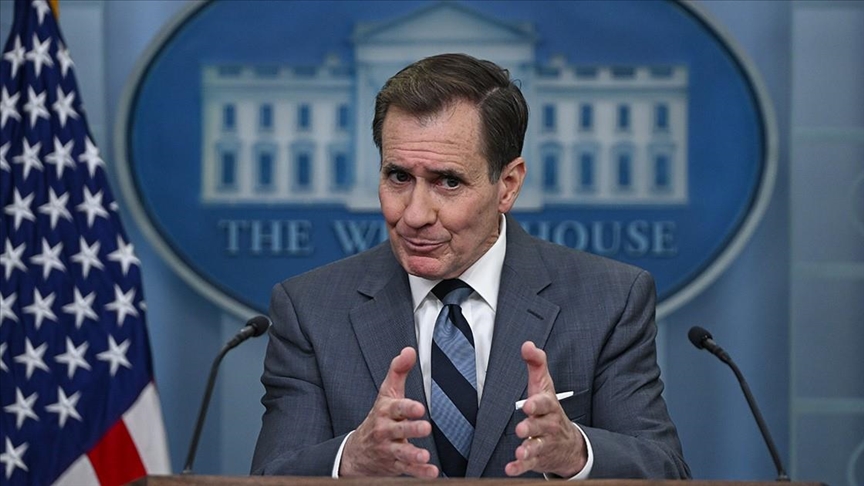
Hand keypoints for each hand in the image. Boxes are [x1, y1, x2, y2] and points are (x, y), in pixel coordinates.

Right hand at [340, 347, 437, 477]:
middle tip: (425, 428)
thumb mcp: (386, 393)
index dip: (407, 408)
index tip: (419, 408)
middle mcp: (386, 430)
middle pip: (399, 430)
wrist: (358, 451)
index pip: (396, 408)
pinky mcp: (395, 465)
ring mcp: (390, 449)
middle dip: (411, 429)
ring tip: (424, 456)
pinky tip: (432, 472)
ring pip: (401, 452)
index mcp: (386, 411)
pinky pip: (407, 470)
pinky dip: (419, 473)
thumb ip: (398, 371)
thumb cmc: (379, 416)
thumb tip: (409, 350)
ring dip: (413, 454)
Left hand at [505, 341, 586, 476]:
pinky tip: (510, 468)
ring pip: (537, 446)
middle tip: (522, 428)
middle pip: (541, 426)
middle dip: (532, 427)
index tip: (528, 405)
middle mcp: (548, 425)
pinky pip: (529, 464)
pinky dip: (520, 468)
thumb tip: (527, 345)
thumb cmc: (549, 409)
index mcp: (549, 406)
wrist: (569, 444)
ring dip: (528, 449)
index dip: (537, 404)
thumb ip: (536, 365)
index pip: (545, 403)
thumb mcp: (544, 386)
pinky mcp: (537, 458)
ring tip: (520, 452)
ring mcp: (544, 443)